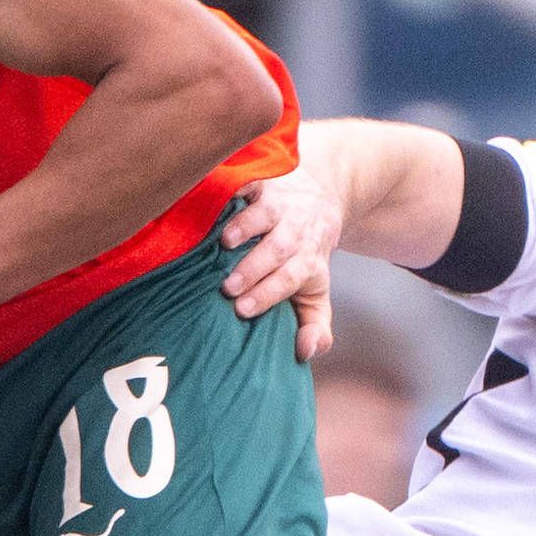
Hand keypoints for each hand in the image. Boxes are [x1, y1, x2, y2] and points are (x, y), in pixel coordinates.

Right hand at [218, 173, 341, 360]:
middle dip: (255, 268)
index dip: (269, 294)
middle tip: (228, 288)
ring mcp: (280, 205)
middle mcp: (297, 231)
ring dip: (246, 227)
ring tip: (225, 243)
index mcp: (309, 260)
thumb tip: (305, 352)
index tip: (242, 310)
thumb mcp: (316, 294)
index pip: (292, 278)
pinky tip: (217, 199)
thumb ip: (315, 326)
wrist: (318, 199)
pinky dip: (236, 188)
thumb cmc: (306, 257)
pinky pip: (251, 182)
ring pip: (266, 214)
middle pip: (280, 249)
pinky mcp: (263, 183)